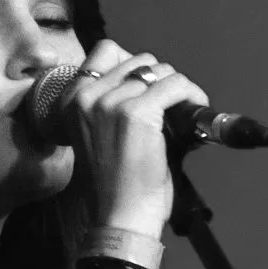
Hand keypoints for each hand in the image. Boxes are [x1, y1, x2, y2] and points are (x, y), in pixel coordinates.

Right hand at [61, 38, 211, 237]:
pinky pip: (176, 85)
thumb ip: (111, 103)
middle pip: (139, 60)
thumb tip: (148, 77)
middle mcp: (87, 96)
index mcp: (71, 100)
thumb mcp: (98, 134)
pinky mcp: (137, 113)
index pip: (105, 51)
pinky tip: (196, 111)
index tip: (151, 88)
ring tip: (185, 113)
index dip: (135, 66)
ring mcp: (111, 102)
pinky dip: (192, 95)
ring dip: (178, 89)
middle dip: (160, 81)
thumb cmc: (115, 184)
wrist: (119, 217)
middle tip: (172, 107)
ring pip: (160, 71)